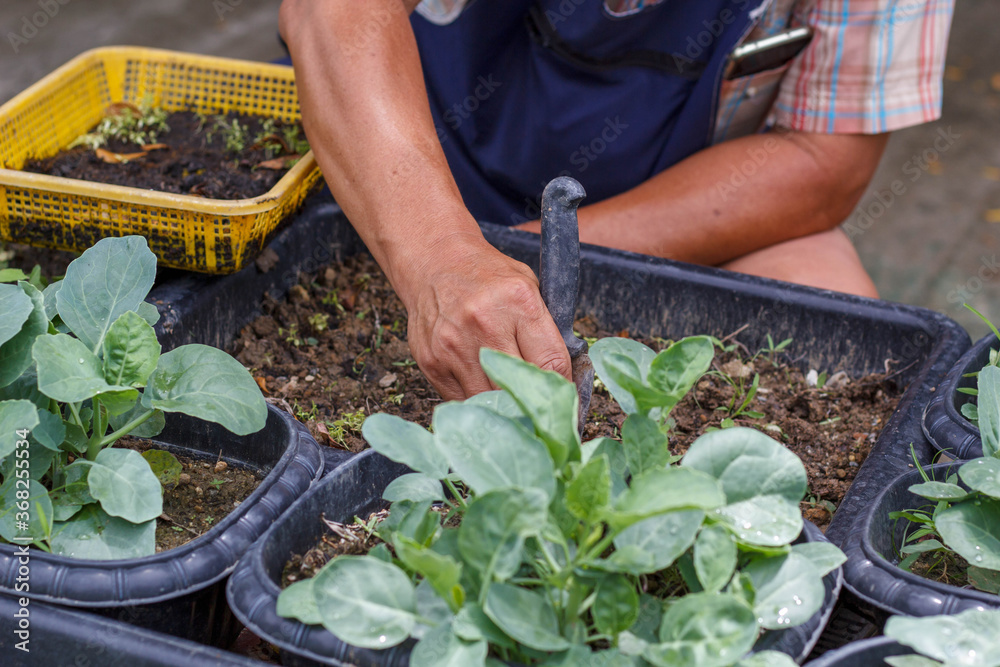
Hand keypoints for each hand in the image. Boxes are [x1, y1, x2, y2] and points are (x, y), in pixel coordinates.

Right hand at [401, 233, 571, 400]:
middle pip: (519, 389)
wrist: (435, 262)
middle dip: (533, 402)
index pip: (552, 363)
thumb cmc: (488, 276)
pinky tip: (482, 388)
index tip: (564, 399)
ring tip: (510, 401)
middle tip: (539, 407)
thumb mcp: (529, 286)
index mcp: (519, 302)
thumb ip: (547, 329)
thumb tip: (565, 376)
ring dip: (503, 406)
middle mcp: (485, 324)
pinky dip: (476, 401)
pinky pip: (462, 399)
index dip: (562, 388)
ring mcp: (454, 345)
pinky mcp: (431, 361)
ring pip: (489, 401)